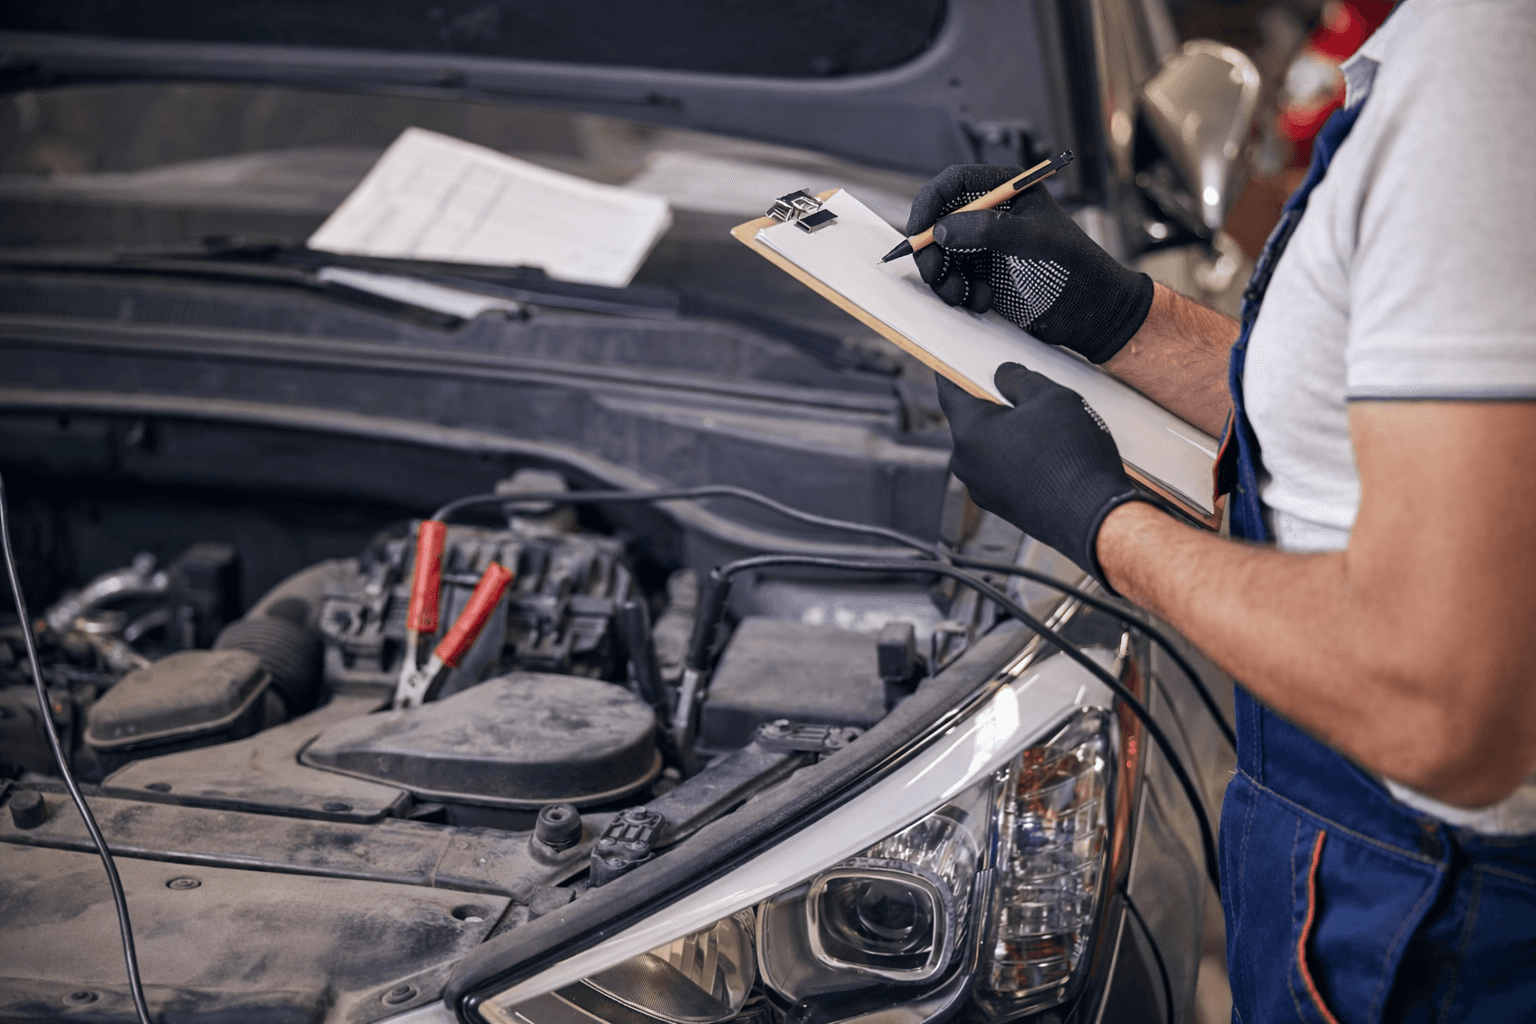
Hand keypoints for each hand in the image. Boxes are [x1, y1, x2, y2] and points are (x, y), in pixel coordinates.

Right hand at [907, 164, 1153, 363]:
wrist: (1089, 311)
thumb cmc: (1073, 267)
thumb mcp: (1031, 240)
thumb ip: (985, 230)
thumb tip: (941, 229)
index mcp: (1007, 189)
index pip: (954, 183)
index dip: (929, 204)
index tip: (918, 231)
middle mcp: (992, 213)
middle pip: (938, 221)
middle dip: (932, 251)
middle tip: (936, 275)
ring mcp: (986, 244)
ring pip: (941, 255)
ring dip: (946, 279)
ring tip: (965, 297)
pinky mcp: (984, 272)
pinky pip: (953, 278)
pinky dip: (960, 293)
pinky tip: (983, 301)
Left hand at [937, 363, 1143, 585]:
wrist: (1091, 515)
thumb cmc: (1071, 457)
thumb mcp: (1050, 397)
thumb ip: (1019, 379)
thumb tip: (1004, 375)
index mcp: (968, 430)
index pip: (949, 390)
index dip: (952, 371)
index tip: (950, 362)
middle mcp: (966, 462)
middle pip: (971, 420)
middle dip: (992, 404)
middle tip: (1022, 392)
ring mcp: (982, 488)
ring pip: (989, 447)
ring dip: (1008, 433)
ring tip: (1045, 426)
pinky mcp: (1001, 505)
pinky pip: (1002, 470)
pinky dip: (1017, 457)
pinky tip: (1048, 453)